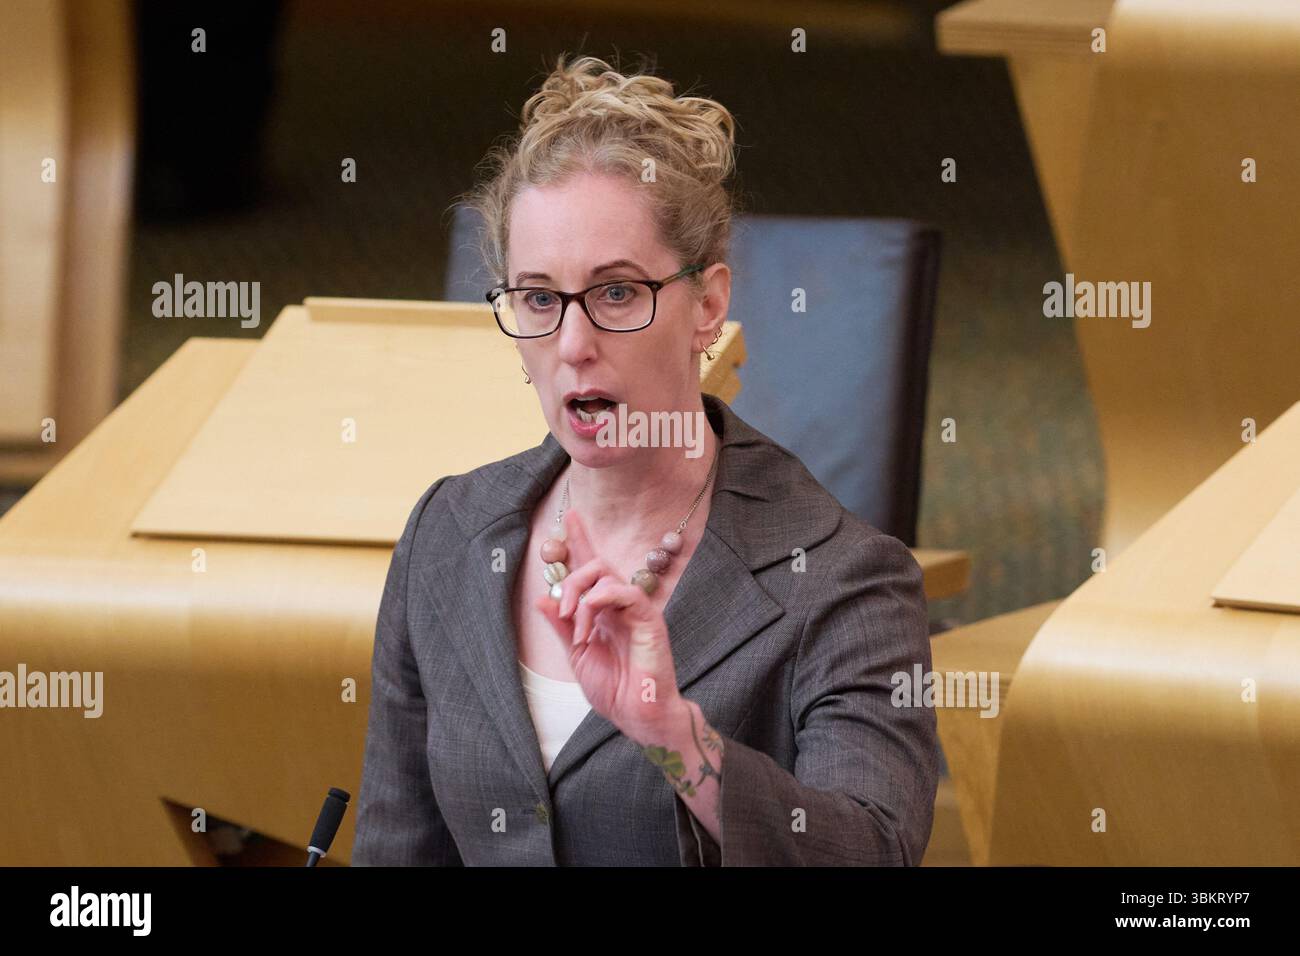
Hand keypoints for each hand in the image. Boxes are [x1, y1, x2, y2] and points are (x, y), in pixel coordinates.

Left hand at [534, 508, 684, 743]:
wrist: (636, 714)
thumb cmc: (613, 688)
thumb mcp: (575, 654)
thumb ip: (561, 625)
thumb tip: (541, 597)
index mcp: (603, 611)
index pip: (591, 568)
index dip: (580, 542)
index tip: (570, 517)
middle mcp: (619, 605)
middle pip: (596, 566)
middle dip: (572, 580)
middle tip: (562, 610)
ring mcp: (635, 610)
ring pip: (607, 576)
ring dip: (583, 597)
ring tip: (577, 628)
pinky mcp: (649, 619)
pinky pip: (626, 592)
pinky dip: (604, 595)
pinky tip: (592, 610)